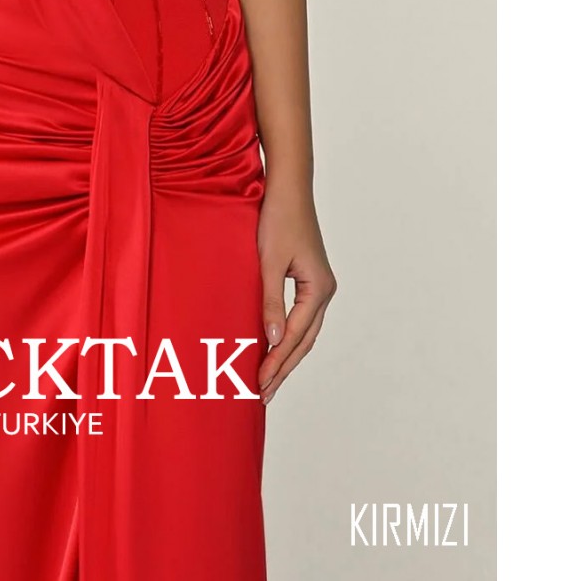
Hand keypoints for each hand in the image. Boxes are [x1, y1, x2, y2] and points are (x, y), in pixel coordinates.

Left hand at [255, 182, 336, 403]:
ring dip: (287, 355)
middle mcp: (324, 291)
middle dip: (284, 368)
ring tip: (268, 380)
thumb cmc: (278, 219)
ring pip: (305, 332)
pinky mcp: (308, 280)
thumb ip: (270, 302)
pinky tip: (274, 347)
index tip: (259, 383)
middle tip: (263, 394)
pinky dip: (288, 336)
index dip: (277, 362)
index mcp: (319, 289)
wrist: (288, 188)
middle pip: (305, 340)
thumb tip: (272, 341)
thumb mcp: (269, 262)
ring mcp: (318, 286)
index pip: (296, 336)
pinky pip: (300, 317)